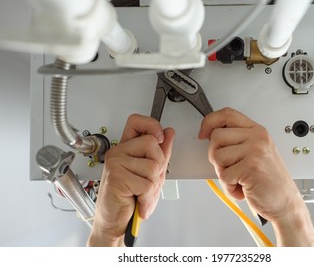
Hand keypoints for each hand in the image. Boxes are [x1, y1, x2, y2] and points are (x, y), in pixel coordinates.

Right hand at [88, 114, 174, 245]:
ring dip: (153, 186)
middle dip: (158, 166)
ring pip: (153, 165)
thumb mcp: (150, 173)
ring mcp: (115, 163)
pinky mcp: (116, 177)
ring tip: (141, 193)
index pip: (137, 121)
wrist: (114, 221)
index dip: (152, 125)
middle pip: (152, 144)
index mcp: (126, 148)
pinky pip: (147, 183)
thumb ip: (160, 152)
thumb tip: (169, 133)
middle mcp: (118, 152)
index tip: (160, 137)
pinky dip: (147, 197)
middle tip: (147, 181)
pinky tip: (138, 200)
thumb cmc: (130, 198)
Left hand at [198, 108, 313, 245]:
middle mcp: (257, 138)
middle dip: (216, 155)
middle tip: (230, 167)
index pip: (226, 114)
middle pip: (216, 136)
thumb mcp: (255, 153)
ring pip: (217, 156)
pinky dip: (229, 187)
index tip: (203, 134)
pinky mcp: (251, 167)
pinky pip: (224, 175)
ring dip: (223, 173)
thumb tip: (209, 134)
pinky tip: (243, 188)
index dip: (209, 122)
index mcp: (257, 131)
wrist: (285, 203)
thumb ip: (236, 140)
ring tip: (239, 178)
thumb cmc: (268, 181)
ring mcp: (255, 151)